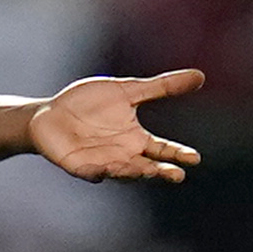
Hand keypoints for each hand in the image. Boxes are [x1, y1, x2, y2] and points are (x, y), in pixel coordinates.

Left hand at [27, 70, 207, 183]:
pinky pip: (90, 172)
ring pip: (122, 172)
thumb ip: (162, 87)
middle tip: (177, 175)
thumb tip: (201, 76)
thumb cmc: (90, 103)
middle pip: (147, 167)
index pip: (163, 150)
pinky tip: (103, 171)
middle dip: (160, 171)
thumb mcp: (128, 91)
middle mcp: (123, 155)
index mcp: (136, 139)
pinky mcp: (79, 166)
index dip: (178, 154)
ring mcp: (102, 163)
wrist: (51, 114)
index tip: (194, 158)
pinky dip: (97, 173)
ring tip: (145, 170)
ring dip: (133, 172)